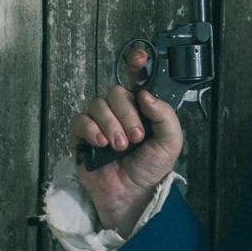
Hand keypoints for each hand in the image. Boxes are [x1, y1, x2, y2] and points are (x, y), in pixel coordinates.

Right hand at [70, 52, 183, 235]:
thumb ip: (165, 115)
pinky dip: (92, 130)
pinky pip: (81, 120)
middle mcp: (119, 110)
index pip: (137, 78)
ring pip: (98, 105)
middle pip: (116, 92)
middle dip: (127, 114)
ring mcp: (100, 121)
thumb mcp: (170, 141)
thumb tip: (146, 94)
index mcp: (142, 106)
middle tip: (136, 137)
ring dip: (111, 125)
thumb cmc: (151, 167)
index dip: (136, 63)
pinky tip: (102, 143)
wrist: (133, 193)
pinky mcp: (82, 135)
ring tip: (121, 147)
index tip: (139, 57)